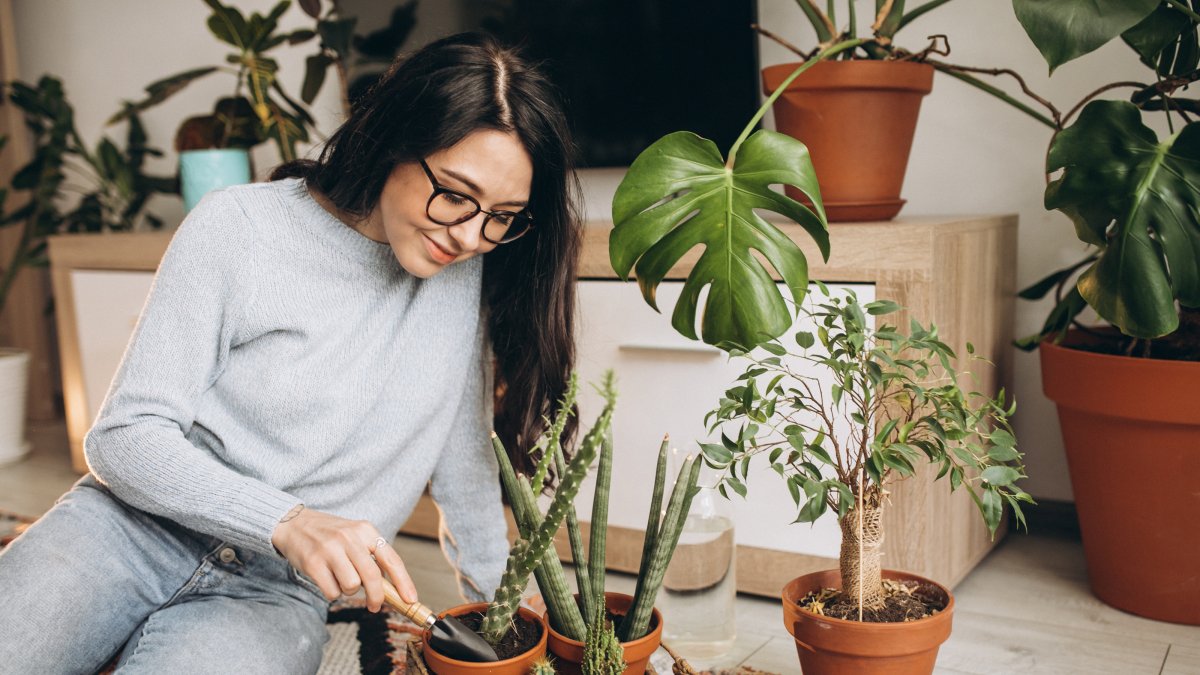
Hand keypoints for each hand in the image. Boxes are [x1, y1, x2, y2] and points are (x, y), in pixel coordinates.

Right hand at [271, 507, 417, 611]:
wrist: (293, 524)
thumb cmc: (329, 535)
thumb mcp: (355, 536)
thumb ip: (372, 557)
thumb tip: (392, 588)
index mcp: (365, 530)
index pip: (391, 559)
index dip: (403, 581)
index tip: (410, 599)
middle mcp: (349, 537)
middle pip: (373, 576)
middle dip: (377, 597)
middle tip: (374, 606)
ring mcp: (330, 550)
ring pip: (352, 586)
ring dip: (348, 591)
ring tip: (340, 579)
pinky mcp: (313, 563)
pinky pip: (332, 591)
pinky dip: (332, 593)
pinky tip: (327, 580)